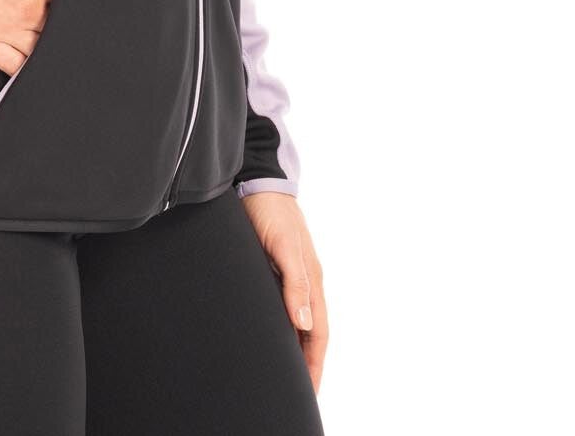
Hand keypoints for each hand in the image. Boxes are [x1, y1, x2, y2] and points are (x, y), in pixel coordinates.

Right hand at [0, 0, 112, 73]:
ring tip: (51, 41)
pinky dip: (27, 67)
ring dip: (48, 45)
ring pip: (42, 50)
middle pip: (59, 25)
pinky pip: (15, 68)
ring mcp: (6, 32)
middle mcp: (29, 12)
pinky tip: (32, 63)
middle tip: (59, 15)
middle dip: (62, 21)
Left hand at [240, 190, 327, 392]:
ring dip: (296, 346)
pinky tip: (272, 334)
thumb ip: (295, 283)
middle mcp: (305, 281)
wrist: (257, 181)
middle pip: (310, 332)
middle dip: (307, 362)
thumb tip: (304, 323)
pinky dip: (283, 326)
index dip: (314, 363)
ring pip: (298, 320)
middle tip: (299, 392)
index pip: (317, 333)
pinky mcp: (275, 267)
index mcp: (312, 280)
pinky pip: (283, 304)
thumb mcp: (283, 246)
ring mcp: (291, 274)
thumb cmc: (271, 211)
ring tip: (287, 372)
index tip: (309, 391)